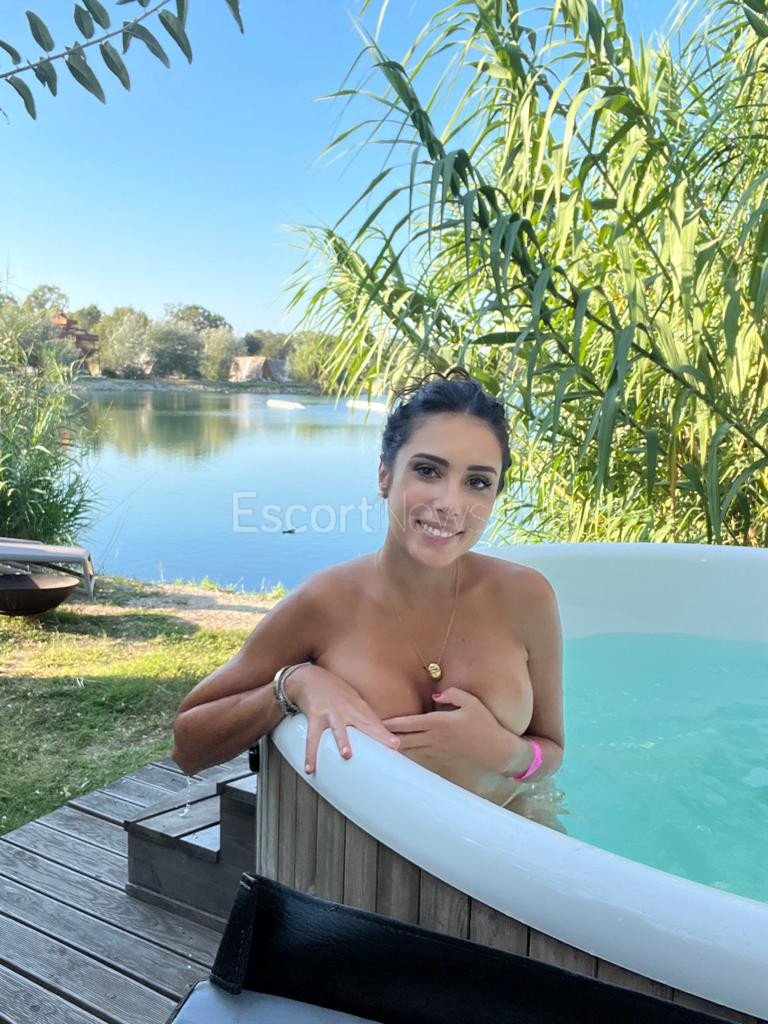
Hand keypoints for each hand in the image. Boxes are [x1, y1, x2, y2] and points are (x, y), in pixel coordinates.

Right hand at [284, 664, 399, 773]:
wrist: (310, 677)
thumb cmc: (333, 692)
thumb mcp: (351, 701)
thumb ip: (361, 717)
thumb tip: (374, 736)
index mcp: (358, 707)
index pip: (375, 722)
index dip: (385, 733)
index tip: (396, 745)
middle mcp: (347, 710)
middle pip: (366, 723)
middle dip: (379, 734)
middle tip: (392, 745)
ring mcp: (331, 713)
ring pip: (338, 729)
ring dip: (343, 742)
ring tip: (347, 755)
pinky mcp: (315, 716)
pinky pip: (312, 737)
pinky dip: (310, 754)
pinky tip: (310, 768)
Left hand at [382, 686, 520, 789]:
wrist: (498, 751)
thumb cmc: (486, 724)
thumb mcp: (472, 702)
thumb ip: (452, 694)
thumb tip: (435, 695)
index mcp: (440, 723)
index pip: (410, 723)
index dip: (392, 723)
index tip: (377, 721)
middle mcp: (435, 739)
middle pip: (404, 739)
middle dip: (386, 737)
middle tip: (368, 735)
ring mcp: (437, 751)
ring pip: (410, 750)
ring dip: (394, 747)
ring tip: (377, 745)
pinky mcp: (441, 760)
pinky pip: (419, 756)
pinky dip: (407, 754)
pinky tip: (398, 753)